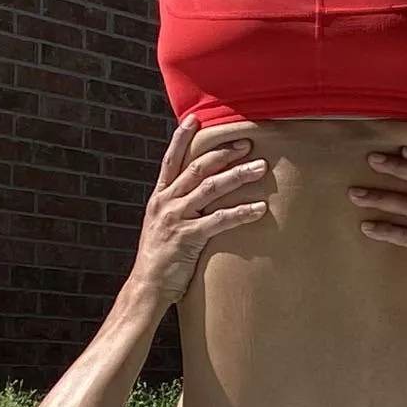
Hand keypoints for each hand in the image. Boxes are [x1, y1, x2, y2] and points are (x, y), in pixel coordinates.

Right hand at [131, 117, 268, 306]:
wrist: (146, 287)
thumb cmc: (159, 257)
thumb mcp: (161, 224)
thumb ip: (176, 205)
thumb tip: (197, 191)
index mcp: (159, 197)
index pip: (170, 160)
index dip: (182, 138)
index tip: (194, 118)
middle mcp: (166, 202)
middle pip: (197, 168)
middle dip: (223, 152)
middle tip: (247, 143)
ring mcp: (176, 219)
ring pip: (210, 188)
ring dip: (238, 175)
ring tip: (260, 167)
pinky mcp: (188, 237)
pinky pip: (219, 220)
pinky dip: (241, 212)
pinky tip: (259, 208)